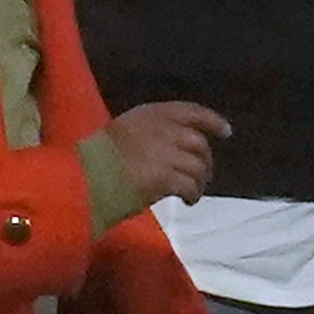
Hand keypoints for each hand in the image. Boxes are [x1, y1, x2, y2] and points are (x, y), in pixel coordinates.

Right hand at [107, 101, 231, 206]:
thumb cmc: (98, 155)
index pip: (191, 112)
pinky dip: (193, 194)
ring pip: (198, 166)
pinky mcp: (166, 177)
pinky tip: (188, 201)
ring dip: (200, 181)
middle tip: (203, 174)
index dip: (212, 121)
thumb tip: (172, 145)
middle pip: (199, 143)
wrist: (87, 176)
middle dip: (205, 160)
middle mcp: (164, 129)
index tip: (226, 131)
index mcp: (152, 114)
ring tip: (194, 192)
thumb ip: (150, 132)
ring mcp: (166, 153)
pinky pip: (190, 186)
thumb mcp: (125, 130)